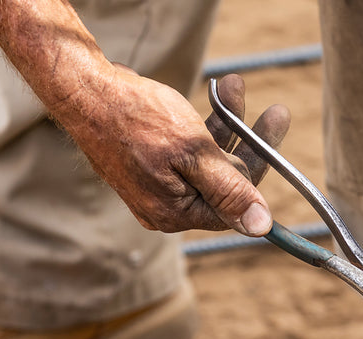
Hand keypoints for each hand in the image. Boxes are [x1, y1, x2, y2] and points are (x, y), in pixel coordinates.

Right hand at [56, 71, 290, 236]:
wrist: (85, 93)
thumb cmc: (136, 119)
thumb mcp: (193, 153)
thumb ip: (230, 190)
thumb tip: (262, 227)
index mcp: (176, 213)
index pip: (234, 203)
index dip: (260, 166)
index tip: (278, 126)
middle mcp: (166, 208)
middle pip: (223, 182)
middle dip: (248, 141)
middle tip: (274, 110)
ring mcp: (156, 188)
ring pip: (206, 161)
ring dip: (227, 124)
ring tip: (234, 86)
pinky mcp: (149, 167)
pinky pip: (186, 153)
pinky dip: (202, 127)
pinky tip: (213, 96)